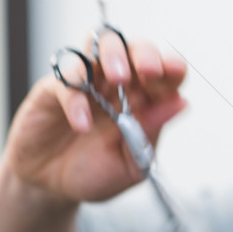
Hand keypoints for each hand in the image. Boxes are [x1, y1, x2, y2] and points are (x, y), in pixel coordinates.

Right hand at [4, 33, 186, 202]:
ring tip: (118, 78)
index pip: (164, 73)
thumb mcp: (130, 163)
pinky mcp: (53, 89)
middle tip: (149, 70)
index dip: (172, 67)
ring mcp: (86, 82)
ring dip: (113, 54)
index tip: (175, 71)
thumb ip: (152, 131)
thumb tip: (181, 102)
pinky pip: (66, 80)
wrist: (51, 185)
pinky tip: (82, 124)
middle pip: (134, 48)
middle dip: (145, 53)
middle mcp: (117, 85)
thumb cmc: (93, 173)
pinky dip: (76, 98)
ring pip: (100, 45)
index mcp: (144, 101)